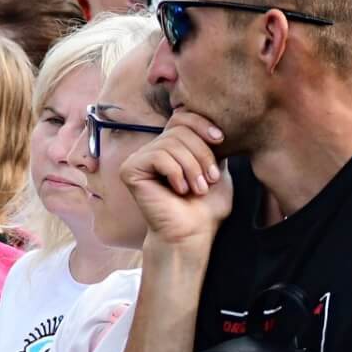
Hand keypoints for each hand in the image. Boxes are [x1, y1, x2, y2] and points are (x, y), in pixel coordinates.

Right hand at [118, 113, 231, 250]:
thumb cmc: (206, 207)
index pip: (182, 118)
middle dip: (202, 154)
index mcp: (172, 146)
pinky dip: (175, 173)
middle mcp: (153, 149)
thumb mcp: (217, 169)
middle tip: (210, 180)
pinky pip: (158, 156)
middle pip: (179, 130)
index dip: (201, 124)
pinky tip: (179, 190)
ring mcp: (139, 159)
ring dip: (192, 168)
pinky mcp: (130, 170)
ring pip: (171, 144)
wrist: (192, 233)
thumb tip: (216, 125)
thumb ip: (212, 146)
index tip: (221, 140)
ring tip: (198, 189)